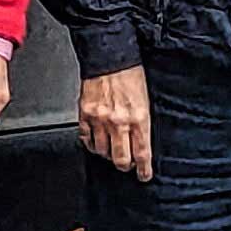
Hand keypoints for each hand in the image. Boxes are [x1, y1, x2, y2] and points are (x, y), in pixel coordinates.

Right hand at [78, 65, 153, 182]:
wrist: (109, 56)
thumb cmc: (131, 72)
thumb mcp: (146, 98)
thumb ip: (142, 120)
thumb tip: (142, 139)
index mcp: (138, 117)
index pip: (142, 152)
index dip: (144, 169)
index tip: (144, 175)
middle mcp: (118, 122)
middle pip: (121, 159)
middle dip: (125, 166)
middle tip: (128, 166)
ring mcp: (99, 120)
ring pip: (102, 151)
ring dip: (108, 154)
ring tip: (113, 150)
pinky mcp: (85, 115)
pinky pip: (86, 139)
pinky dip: (91, 144)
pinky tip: (96, 142)